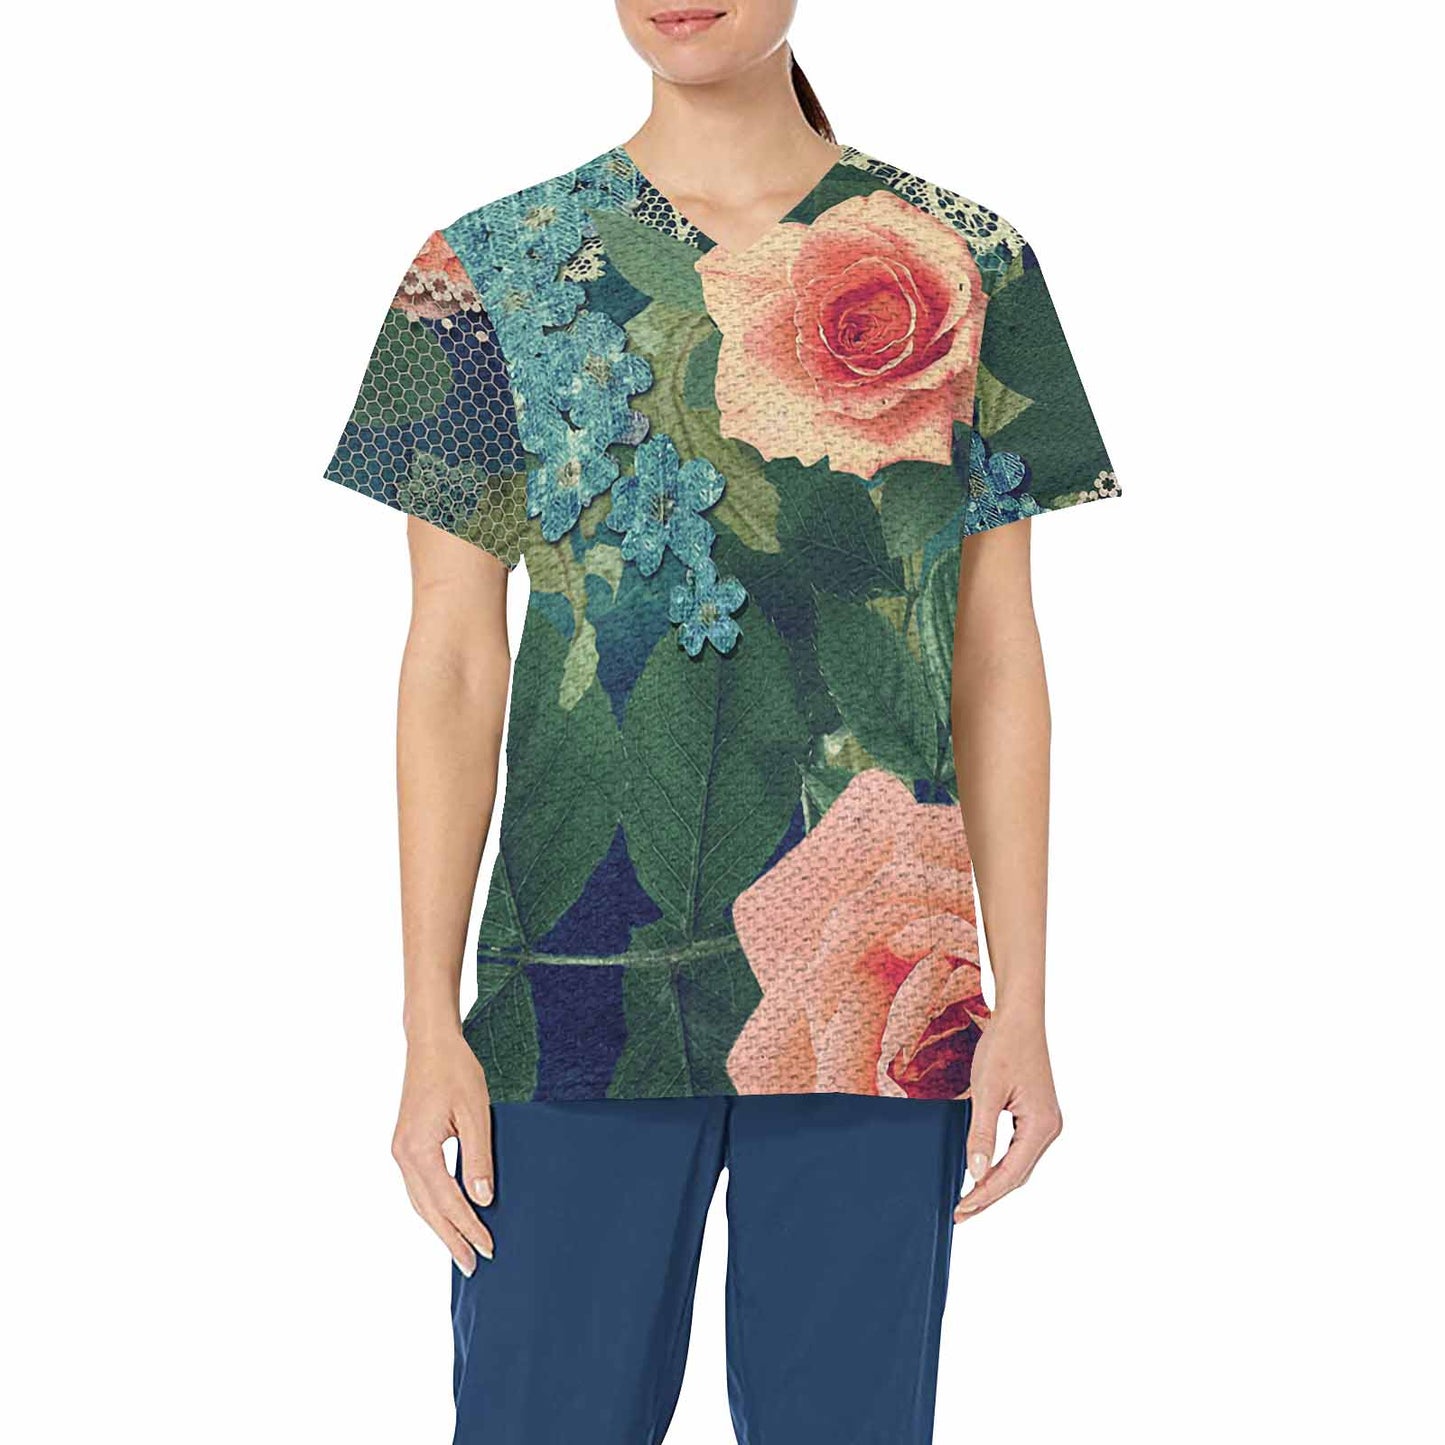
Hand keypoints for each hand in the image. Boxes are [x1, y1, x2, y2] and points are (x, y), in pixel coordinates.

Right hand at [392, 1030, 494, 1272]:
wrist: (430, 1043)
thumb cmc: (455, 1071)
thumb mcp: (476, 1112)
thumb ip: (477, 1158)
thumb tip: (482, 1199)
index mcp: (418, 1149)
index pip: (447, 1201)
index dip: (468, 1227)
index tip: (489, 1248)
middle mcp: (403, 1155)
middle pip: (428, 1210)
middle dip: (451, 1239)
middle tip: (474, 1265)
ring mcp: (401, 1151)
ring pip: (420, 1202)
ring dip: (441, 1227)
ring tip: (462, 1250)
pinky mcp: (406, 1145)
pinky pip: (419, 1187)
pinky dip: (434, 1207)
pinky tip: (448, 1216)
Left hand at [954, 1008, 1061, 1221]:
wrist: (1019, 1018)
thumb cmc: (1004, 1047)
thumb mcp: (986, 1091)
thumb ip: (981, 1133)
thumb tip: (976, 1172)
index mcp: (1041, 1126)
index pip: (1011, 1174)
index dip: (985, 1195)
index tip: (961, 1209)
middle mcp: (1049, 1128)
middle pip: (1017, 1175)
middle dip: (989, 1196)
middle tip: (960, 1213)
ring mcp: (1045, 1123)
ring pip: (1019, 1165)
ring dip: (994, 1183)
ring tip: (968, 1200)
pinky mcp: (1036, 1116)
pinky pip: (1018, 1150)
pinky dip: (1000, 1165)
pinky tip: (982, 1171)